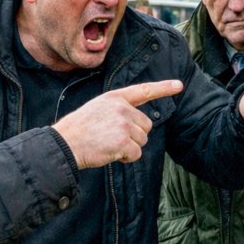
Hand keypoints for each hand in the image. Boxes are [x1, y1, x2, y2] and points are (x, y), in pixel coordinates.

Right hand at [53, 79, 183, 167]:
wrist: (65, 143)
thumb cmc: (79, 130)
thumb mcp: (97, 109)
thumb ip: (118, 111)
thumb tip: (138, 125)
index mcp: (115, 98)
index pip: (143, 91)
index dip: (163, 88)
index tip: (179, 85)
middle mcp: (122, 108)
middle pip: (146, 125)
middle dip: (134, 135)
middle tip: (112, 138)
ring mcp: (123, 124)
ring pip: (142, 140)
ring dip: (129, 147)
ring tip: (108, 145)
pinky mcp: (123, 141)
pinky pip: (136, 153)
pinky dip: (126, 158)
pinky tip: (110, 153)